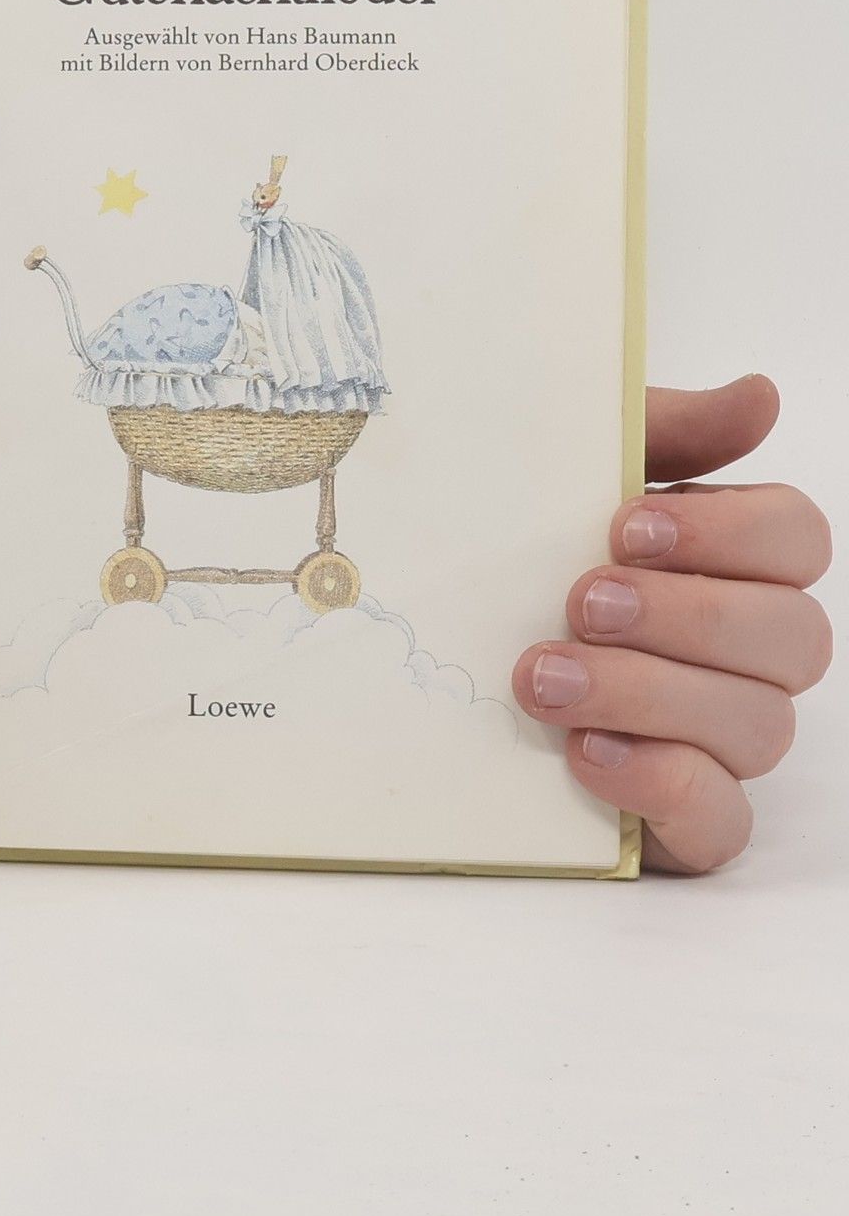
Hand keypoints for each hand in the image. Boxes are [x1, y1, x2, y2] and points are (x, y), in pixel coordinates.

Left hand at [514, 376, 831, 872]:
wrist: (417, 665)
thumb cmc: (507, 553)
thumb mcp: (559, 475)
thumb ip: (659, 432)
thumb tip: (759, 394)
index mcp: (723, 559)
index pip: (798, 538)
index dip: (730, 532)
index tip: (624, 526)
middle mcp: (742, 651)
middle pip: (794, 636)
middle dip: (687, 615)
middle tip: (582, 601)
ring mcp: (719, 737)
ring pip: (758, 725)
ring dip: (648, 694)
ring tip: (543, 677)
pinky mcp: (682, 815)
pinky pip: (722, 821)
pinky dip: (659, 783)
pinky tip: (585, 752)